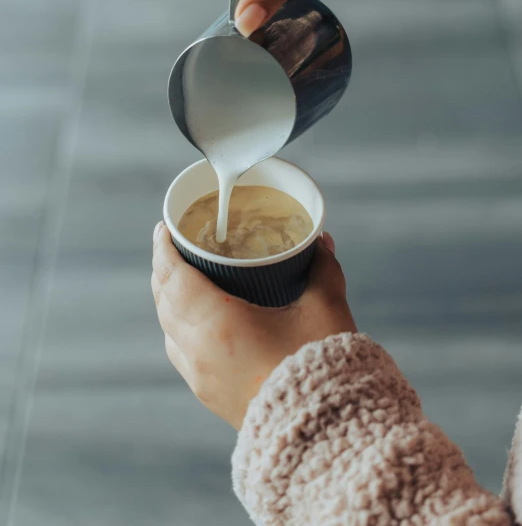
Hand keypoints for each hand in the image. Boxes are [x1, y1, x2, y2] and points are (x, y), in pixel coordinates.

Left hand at [151, 223, 356, 429]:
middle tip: (176, 245)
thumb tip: (321, 241)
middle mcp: (198, 350)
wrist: (323, 437)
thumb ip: (322, 269)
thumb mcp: (325, 310)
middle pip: (164, 299)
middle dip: (164, 268)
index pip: (174, 276)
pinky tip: (197, 319)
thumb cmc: (322, 369)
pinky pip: (180, 350)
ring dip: (169, 298)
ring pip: (168, 327)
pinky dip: (179, 326)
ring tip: (183, 277)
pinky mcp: (209, 395)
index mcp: (218, 323)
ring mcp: (200, 376)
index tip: (165, 227)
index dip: (164, 248)